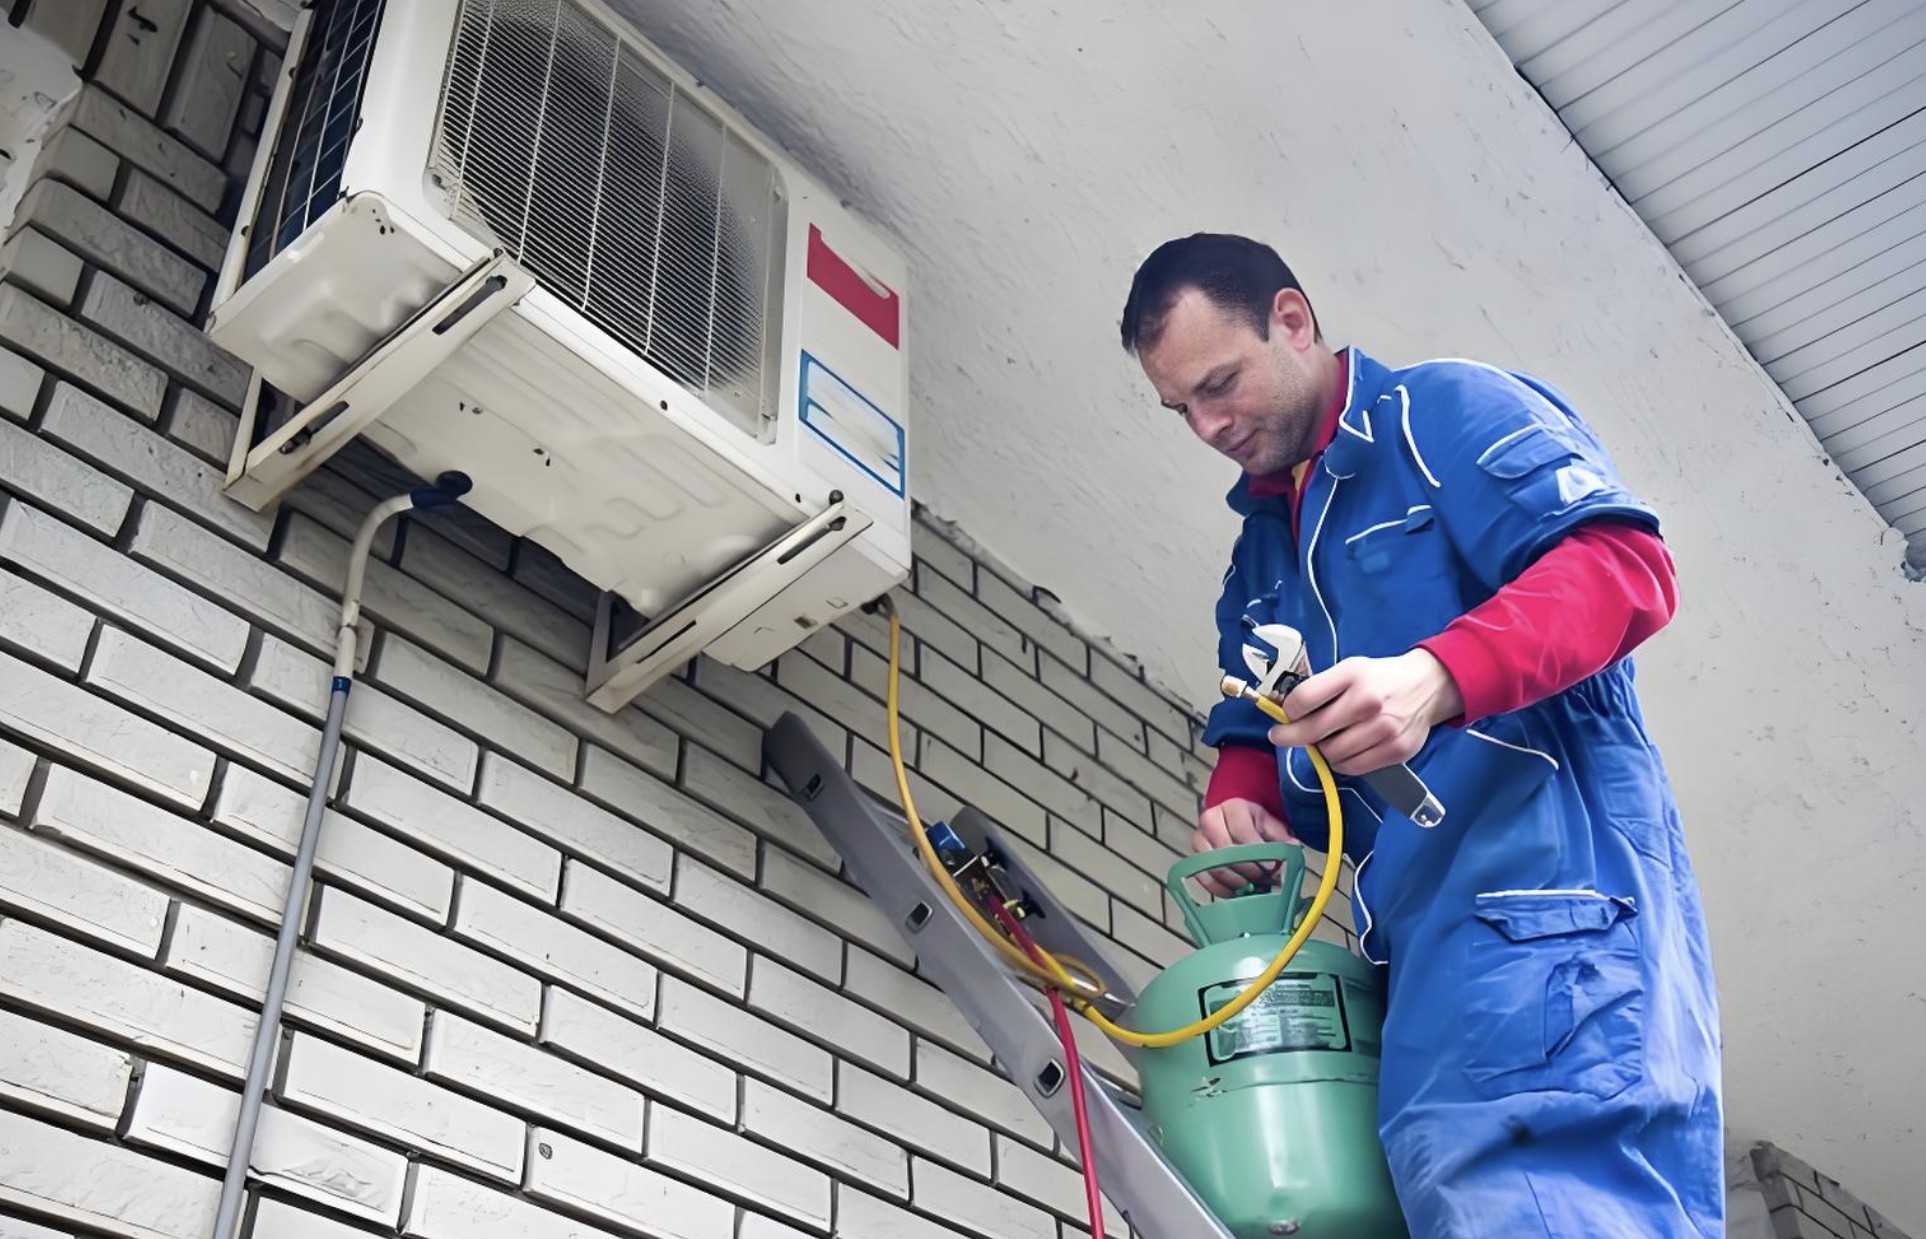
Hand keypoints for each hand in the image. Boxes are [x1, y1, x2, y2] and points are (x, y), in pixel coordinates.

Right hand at [1190, 798, 1297, 897]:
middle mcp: (1210, 820)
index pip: (1241, 830)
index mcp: (1232, 808)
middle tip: (1262, 879)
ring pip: (1212, 865)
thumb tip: (1293, 847)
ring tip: (1251, 887)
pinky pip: (1203, 878)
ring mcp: (1199, 839)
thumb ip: (1281, 837)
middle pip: (1224, 850)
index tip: (1270, 866)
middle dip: (1246, 869)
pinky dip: (1220, 889)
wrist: (1233, 822)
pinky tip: (1236, 893)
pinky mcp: (1194, 857)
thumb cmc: (1253, 824)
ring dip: (1234, 881)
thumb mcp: (1270, 825)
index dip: (1256, 851)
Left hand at [1267, 649, 1463, 775]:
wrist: (1428, 687)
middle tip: (1281, 736)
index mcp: (1352, 675)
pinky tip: (1345, 749)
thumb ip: (1321, 687)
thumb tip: (1286, 711)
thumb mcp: (1350, 669)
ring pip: (1331, 754)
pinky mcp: (1395, 751)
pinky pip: (1352, 767)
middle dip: (1290, 736)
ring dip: (1322, 749)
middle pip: (1313, 730)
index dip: (1287, 711)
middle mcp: (1367, 702)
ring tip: (1329, 738)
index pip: (1304, 699)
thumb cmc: (1381, 679)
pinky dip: (1341, 762)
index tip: (1284, 715)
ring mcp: (1383, 729)